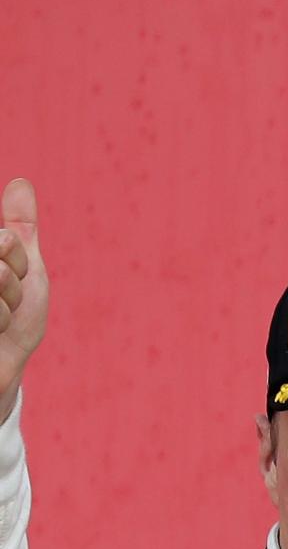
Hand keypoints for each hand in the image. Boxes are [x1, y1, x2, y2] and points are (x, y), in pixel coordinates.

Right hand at [0, 180, 49, 415]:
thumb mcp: (24, 267)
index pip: (6, 239)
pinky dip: (2, 323)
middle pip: (1, 254)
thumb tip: (21, 183)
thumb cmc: (12, 316)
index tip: (12, 275)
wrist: (2, 366)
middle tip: (5, 301)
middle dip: (11, 282)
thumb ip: (20, 226)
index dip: (17, 259)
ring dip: (6, 307)